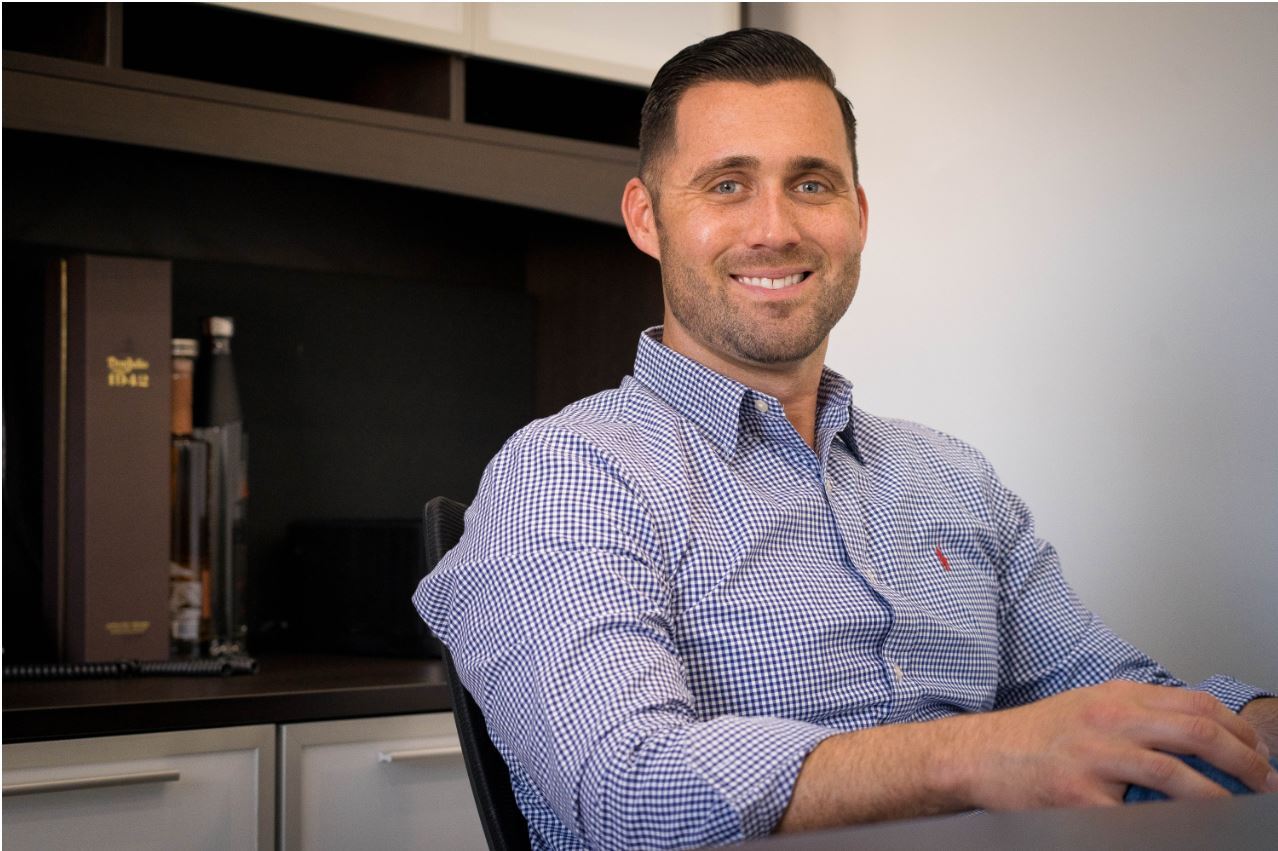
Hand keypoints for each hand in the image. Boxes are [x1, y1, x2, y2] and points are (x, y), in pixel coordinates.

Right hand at [950, 681, 1277, 808]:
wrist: (981, 756)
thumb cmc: (1034, 738)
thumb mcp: (1088, 709)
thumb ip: (1135, 715)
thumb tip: (1195, 734)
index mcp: (1115, 698)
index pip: (1195, 703)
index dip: (1237, 728)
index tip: (1256, 751)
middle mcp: (1108, 721)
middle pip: (1196, 731)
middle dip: (1243, 760)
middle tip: (1264, 782)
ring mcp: (1095, 757)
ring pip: (1175, 773)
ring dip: (1219, 796)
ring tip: (1238, 808)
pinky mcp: (1081, 795)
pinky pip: (1138, 814)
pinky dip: (1170, 824)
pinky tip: (1187, 829)